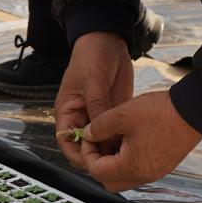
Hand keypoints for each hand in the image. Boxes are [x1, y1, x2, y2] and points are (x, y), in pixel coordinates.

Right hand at [54, 31, 132, 168]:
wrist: (108, 40)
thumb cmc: (92, 56)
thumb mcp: (93, 81)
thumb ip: (96, 107)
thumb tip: (100, 132)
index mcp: (67, 110)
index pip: (67, 140)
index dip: (77, 153)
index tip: (92, 161)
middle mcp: (81, 117)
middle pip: (86, 145)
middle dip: (98, 155)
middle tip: (115, 162)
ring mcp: (98, 116)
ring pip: (102, 141)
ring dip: (112, 149)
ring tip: (127, 156)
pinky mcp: (113, 113)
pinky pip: (116, 131)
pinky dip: (122, 140)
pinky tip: (134, 144)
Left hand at [80, 91, 201, 192]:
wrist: (193, 112)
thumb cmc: (159, 113)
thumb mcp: (122, 115)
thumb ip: (99, 127)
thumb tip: (87, 134)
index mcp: (131, 167)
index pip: (97, 172)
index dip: (87, 153)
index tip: (88, 136)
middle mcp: (143, 176)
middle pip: (110, 181)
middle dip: (99, 163)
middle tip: (98, 142)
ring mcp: (155, 173)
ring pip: (125, 178)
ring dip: (114, 162)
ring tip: (114, 138)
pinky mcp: (163, 166)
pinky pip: (138, 171)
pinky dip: (128, 160)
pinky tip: (129, 139)